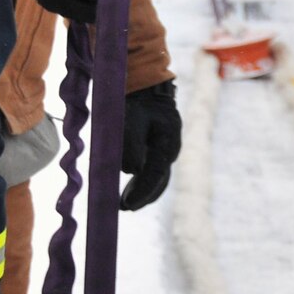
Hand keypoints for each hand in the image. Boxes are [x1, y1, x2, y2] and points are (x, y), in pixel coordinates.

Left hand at [118, 81, 182, 210]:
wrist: (146, 86)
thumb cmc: (137, 101)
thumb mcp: (132, 120)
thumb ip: (132, 145)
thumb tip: (131, 170)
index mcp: (168, 143)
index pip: (155, 175)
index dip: (141, 192)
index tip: (127, 205)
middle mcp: (170, 150)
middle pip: (159, 181)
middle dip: (142, 196)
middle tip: (123, 207)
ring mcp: (165, 150)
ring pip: (157, 179)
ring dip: (141, 191)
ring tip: (124, 203)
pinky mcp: (157, 149)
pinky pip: (152, 171)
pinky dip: (141, 182)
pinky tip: (129, 190)